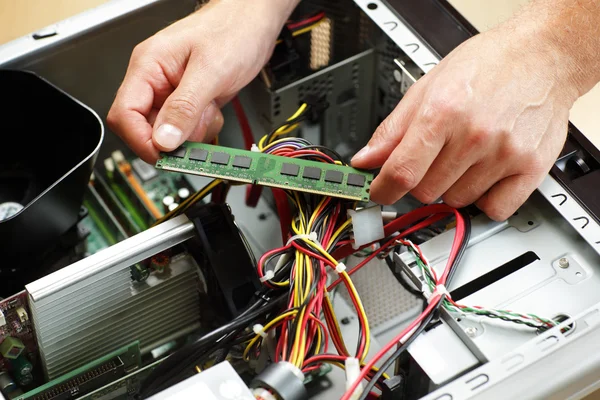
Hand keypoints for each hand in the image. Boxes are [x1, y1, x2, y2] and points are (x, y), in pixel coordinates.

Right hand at [108, 0, 296, 162]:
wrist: (255, 22)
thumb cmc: (233, 30)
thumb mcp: (210, 71)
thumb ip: (185, 107)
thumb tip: (164, 139)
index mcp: (148, 66)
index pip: (124, 113)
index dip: (141, 140)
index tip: (164, 155)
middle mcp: (156, 81)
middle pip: (146, 128)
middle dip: (173, 137)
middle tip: (196, 131)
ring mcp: (173, 92)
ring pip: (169, 132)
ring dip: (192, 132)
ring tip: (209, 111)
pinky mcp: (190, 100)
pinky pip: (188, 128)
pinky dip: (203, 127)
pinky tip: (214, 109)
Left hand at [352, 24, 580, 220]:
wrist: (543, 55)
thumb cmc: (487, 65)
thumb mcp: (428, 86)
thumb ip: (393, 129)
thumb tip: (366, 160)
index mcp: (442, 112)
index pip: (401, 171)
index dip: (383, 189)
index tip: (379, 192)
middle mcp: (474, 135)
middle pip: (426, 191)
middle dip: (421, 180)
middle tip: (433, 158)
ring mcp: (504, 154)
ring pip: (457, 200)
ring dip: (453, 187)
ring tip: (466, 156)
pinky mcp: (531, 167)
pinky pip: (495, 209)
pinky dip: (486, 200)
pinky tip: (485, 175)